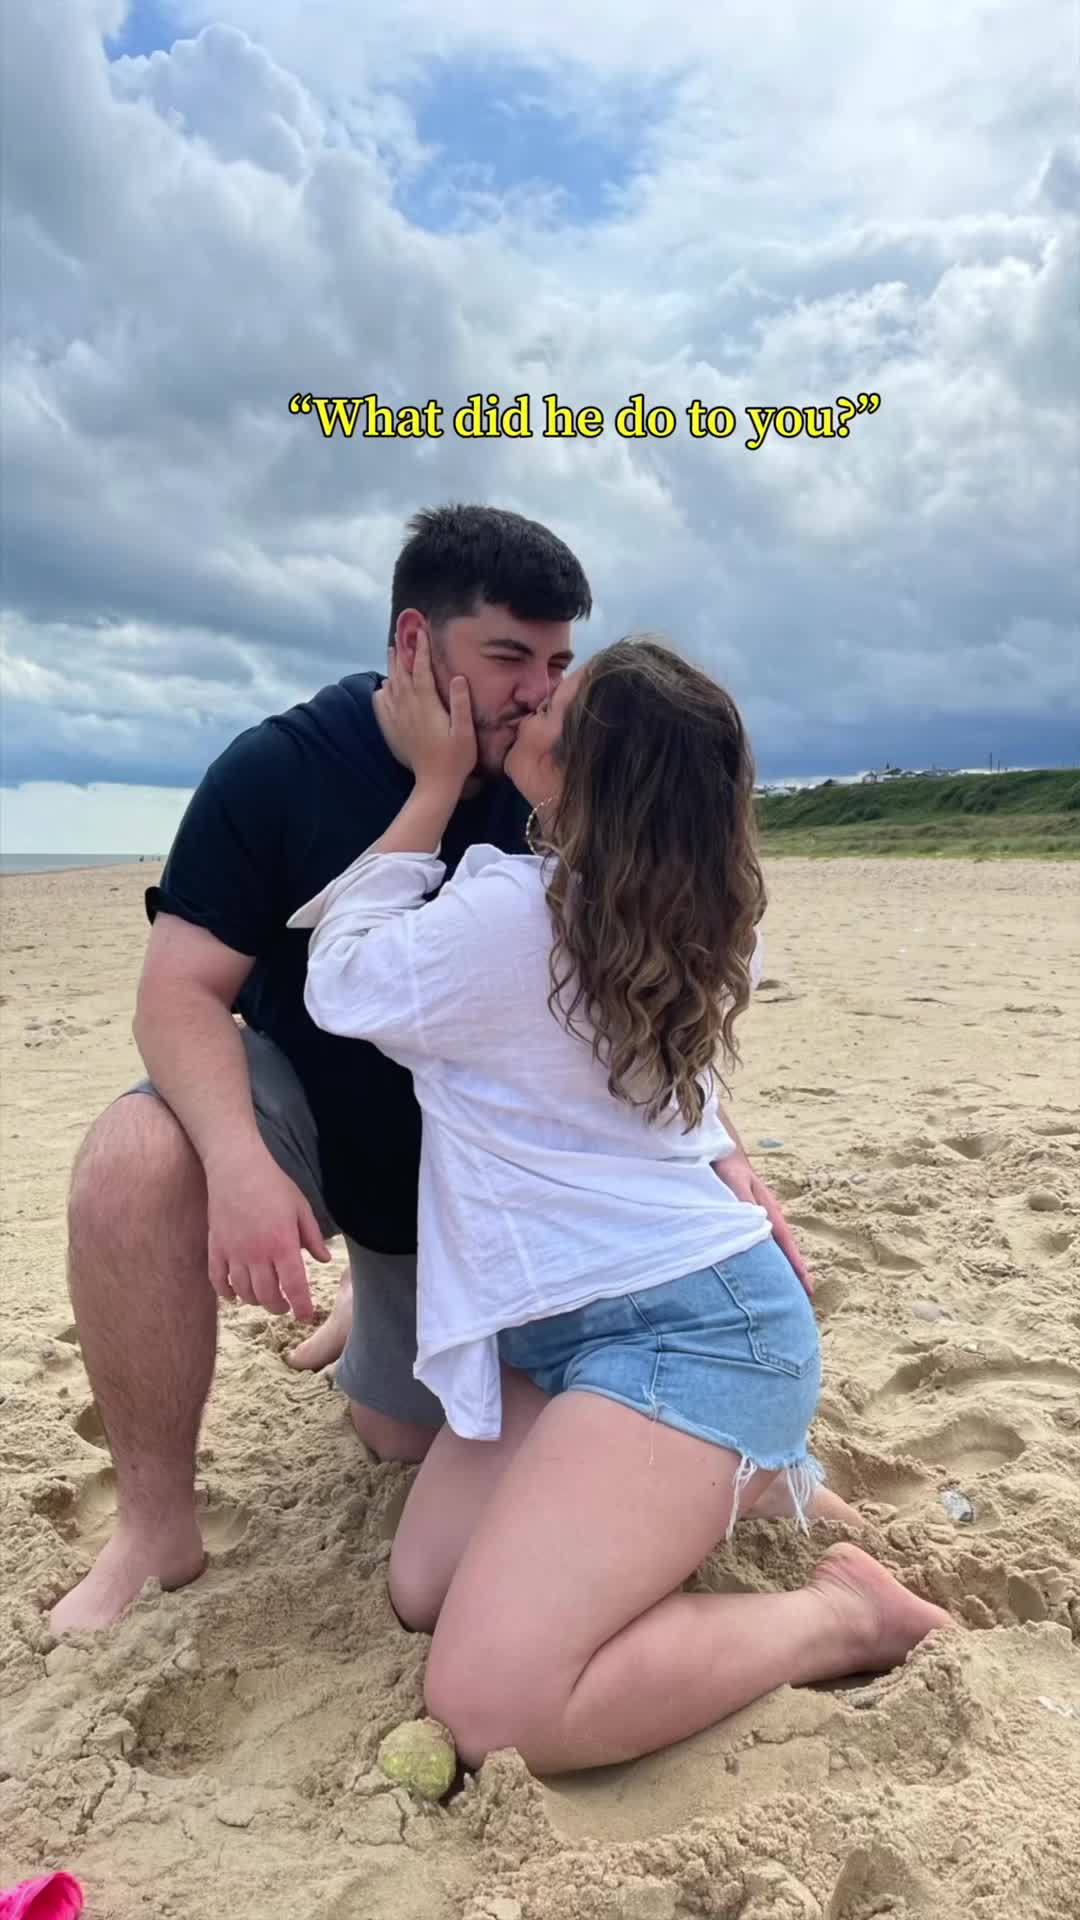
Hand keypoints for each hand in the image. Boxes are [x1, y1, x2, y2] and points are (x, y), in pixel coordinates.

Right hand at [205, 1147, 331, 1319]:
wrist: (236, 1167)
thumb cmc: (273, 1184)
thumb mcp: (301, 1208)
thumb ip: (313, 1236)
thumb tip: (325, 1260)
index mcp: (282, 1244)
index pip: (294, 1287)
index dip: (301, 1307)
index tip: (306, 1318)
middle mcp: (257, 1254)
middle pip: (267, 1296)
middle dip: (279, 1307)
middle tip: (285, 1306)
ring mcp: (234, 1253)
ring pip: (244, 1292)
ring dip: (256, 1301)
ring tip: (264, 1298)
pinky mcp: (216, 1247)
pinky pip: (218, 1280)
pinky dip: (226, 1293)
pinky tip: (235, 1295)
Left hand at [383, 629, 476, 793]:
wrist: (434, 784)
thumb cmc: (456, 759)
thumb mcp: (465, 732)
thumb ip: (461, 703)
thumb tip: (458, 676)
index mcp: (427, 706)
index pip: (421, 671)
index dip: (421, 650)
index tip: (421, 632)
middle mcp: (409, 709)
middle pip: (402, 674)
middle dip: (402, 653)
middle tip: (400, 636)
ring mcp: (399, 720)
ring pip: (391, 687)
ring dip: (392, 668)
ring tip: (391, 653)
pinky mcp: (394, 731)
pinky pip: (382, 706)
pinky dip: (381, 692)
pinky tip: (382, 687)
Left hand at [714, 1151, 813, 1298]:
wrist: (722, 1152)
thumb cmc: (729, 1169)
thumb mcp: (735, 1184)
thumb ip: (743, 1202)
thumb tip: (755, 1223)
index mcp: (769, 1211)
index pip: (785, 1243)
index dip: (796, 1264)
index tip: (807, 1286)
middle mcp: (769, 1218)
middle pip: (785, 1249)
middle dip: (795, 1271)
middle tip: (806, 1297)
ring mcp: (761, 1219)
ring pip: (775, 1248)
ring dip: (783, 1266)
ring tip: (790, 1290)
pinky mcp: (750, 1220)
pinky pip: (763, 1243)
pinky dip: (769, 1257)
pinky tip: (766, 1269)